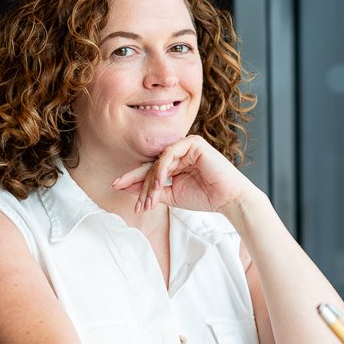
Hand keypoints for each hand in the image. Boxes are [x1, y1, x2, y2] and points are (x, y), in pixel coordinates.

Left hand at [111, 135, 253, 213]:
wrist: (228, 199)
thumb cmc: (204, 197)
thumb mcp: (172, 195)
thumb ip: (152, 190)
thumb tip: (127, 187)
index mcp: (176, 162)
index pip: (151, 169)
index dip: (133, 178)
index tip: (115, 186)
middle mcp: (180, 152)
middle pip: (151, 165)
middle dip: (136, 180)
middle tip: (119, 188)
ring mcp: (186, 146)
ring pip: (159, 162)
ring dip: (150, 182)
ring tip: (147, 200)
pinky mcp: (193, 143)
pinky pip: (170, 155)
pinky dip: (161, 170)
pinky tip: (159, 185)